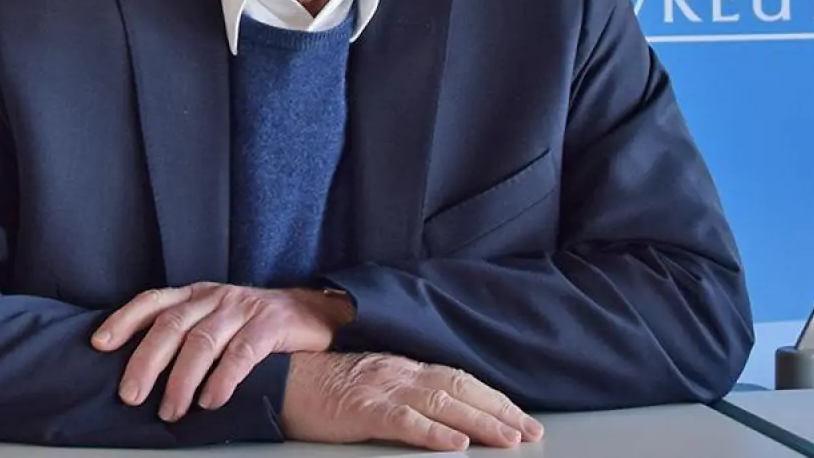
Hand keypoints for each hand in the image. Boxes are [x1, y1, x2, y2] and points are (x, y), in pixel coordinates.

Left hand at [91, 284, 352, 421]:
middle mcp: (216, 297)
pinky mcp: (271, 325)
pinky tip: (210, 401)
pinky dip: (222, 380)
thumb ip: (186, 335)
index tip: (99, 344)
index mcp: (197, 295)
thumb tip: (142, 372)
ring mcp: (243, 309)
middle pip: (171, 326)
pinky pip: (241, 353)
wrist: (315, 314)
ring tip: (170, 411)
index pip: (153, 301)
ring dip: (181, 380)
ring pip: (202, 342)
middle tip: (131, 396)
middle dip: (146, 362)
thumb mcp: (216, 320)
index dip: (124, 321)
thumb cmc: (256, 325)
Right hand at [281, 352, 543, 450]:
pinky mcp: (363, 409)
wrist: (282, 379)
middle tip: (531, 432)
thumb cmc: (323, 387)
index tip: (521, 418)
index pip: (460, 380)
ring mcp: (383, 390)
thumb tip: (443, 414)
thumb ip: (405, 394)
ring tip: (509, 440)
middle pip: (461, 390)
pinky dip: (432, 432)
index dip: (493, 400)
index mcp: (404, 368)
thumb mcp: (372, 384)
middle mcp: (400, 373)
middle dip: (500, 412)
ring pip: (442, 405)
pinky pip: (404, 421)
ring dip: (480, 423)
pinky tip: (454, 444)